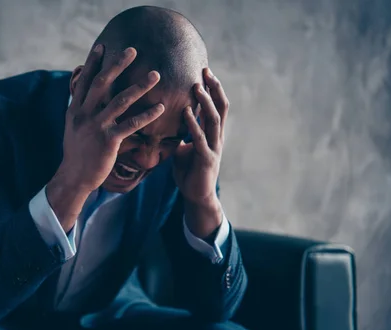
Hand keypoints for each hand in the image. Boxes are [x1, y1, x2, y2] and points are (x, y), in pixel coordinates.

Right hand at [54, 44, 164, 192]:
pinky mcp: (108, 141)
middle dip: (117, 65)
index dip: (93, 62)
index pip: (84, 81)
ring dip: (140, 86)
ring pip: (120, 101)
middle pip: (101, 84)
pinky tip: (160, 107)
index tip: (103, 46)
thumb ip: (80, 109)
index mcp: (75, 110)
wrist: (74, 177)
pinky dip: (147, 115)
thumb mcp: (73, 127)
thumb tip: (84, 93)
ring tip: (156, 75)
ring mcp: (96, 127)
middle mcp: (84, 115)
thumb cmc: (77, 152)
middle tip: (133, 50)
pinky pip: (131, 124)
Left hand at [173, 68, 228, 236]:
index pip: (218, 105)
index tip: (205, 70)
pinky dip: (193, 124)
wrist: (196, 196)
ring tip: (196, 87)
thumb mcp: (185, 147)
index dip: (213, 88)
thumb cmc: (190, 171)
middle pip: (221, 107)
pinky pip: (200, 139)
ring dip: (205, 102)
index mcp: (213, 133)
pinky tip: (185, 113)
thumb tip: (169, 118)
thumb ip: (182, 132)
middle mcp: (217, 137)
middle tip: (205, 70)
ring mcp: (213, 148)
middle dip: (214, 88)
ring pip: (213, 120)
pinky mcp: (206, 160)